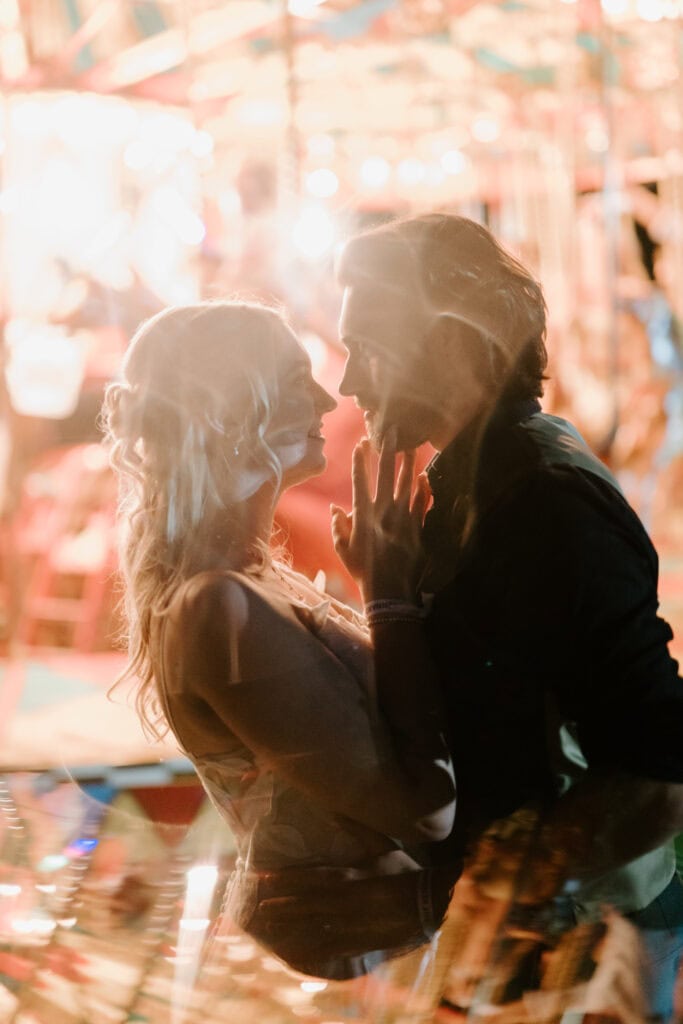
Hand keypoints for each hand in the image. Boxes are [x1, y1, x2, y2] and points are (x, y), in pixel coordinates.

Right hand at [330, 427, 430, 602]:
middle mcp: (383, 511)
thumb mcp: (343, 549)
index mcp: (362, 515)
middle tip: (392, 430)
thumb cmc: (362, 570)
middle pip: (385, 474)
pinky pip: (422, 502)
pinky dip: (424, 488)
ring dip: (408, 463)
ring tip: (411, 446)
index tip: (361, 442)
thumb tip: (335, 507)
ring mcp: (402, 518)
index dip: (360, 460)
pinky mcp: (417, 527)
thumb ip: (338, 525)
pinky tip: (424, 476)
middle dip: (387, 450)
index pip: (360, 480)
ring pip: (407, 483)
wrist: (389, 590)